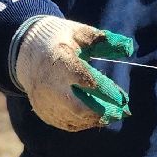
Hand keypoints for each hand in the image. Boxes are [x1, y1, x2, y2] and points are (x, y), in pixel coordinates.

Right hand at [12, 16, 135, 130]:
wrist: (27, 51)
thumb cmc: (61, 40)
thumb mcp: (81, 33)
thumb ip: (104, 40)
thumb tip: (129, 48)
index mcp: (61, 61)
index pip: (85, 79)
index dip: (106, 91)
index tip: (124, 99)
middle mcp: (50, 83)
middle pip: (76, 106)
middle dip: (101, 112)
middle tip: (121, 114)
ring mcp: (44, 99)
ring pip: (72, 118)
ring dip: (94, 119)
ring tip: (112, 116)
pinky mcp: (42, 109)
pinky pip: (64, 123)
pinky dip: (82, 123)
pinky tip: (96, 118)